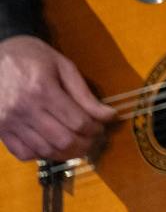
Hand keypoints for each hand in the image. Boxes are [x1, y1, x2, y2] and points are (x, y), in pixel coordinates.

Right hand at [0, 34, 116, 160]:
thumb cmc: (30, 56)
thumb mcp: (62, 66)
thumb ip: (84, 93)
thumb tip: (108, 115)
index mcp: (42, 90)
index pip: (77, 122)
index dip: (96, 129)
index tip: (102, 126)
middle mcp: (24, 110)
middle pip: (63, 140)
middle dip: (85, 144)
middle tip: (94, 139)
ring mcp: (9, 122)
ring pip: (45, 150)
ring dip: (67, 153)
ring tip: (78, 144)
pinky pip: (23, 153)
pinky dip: (42, 155)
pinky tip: (53, 146)